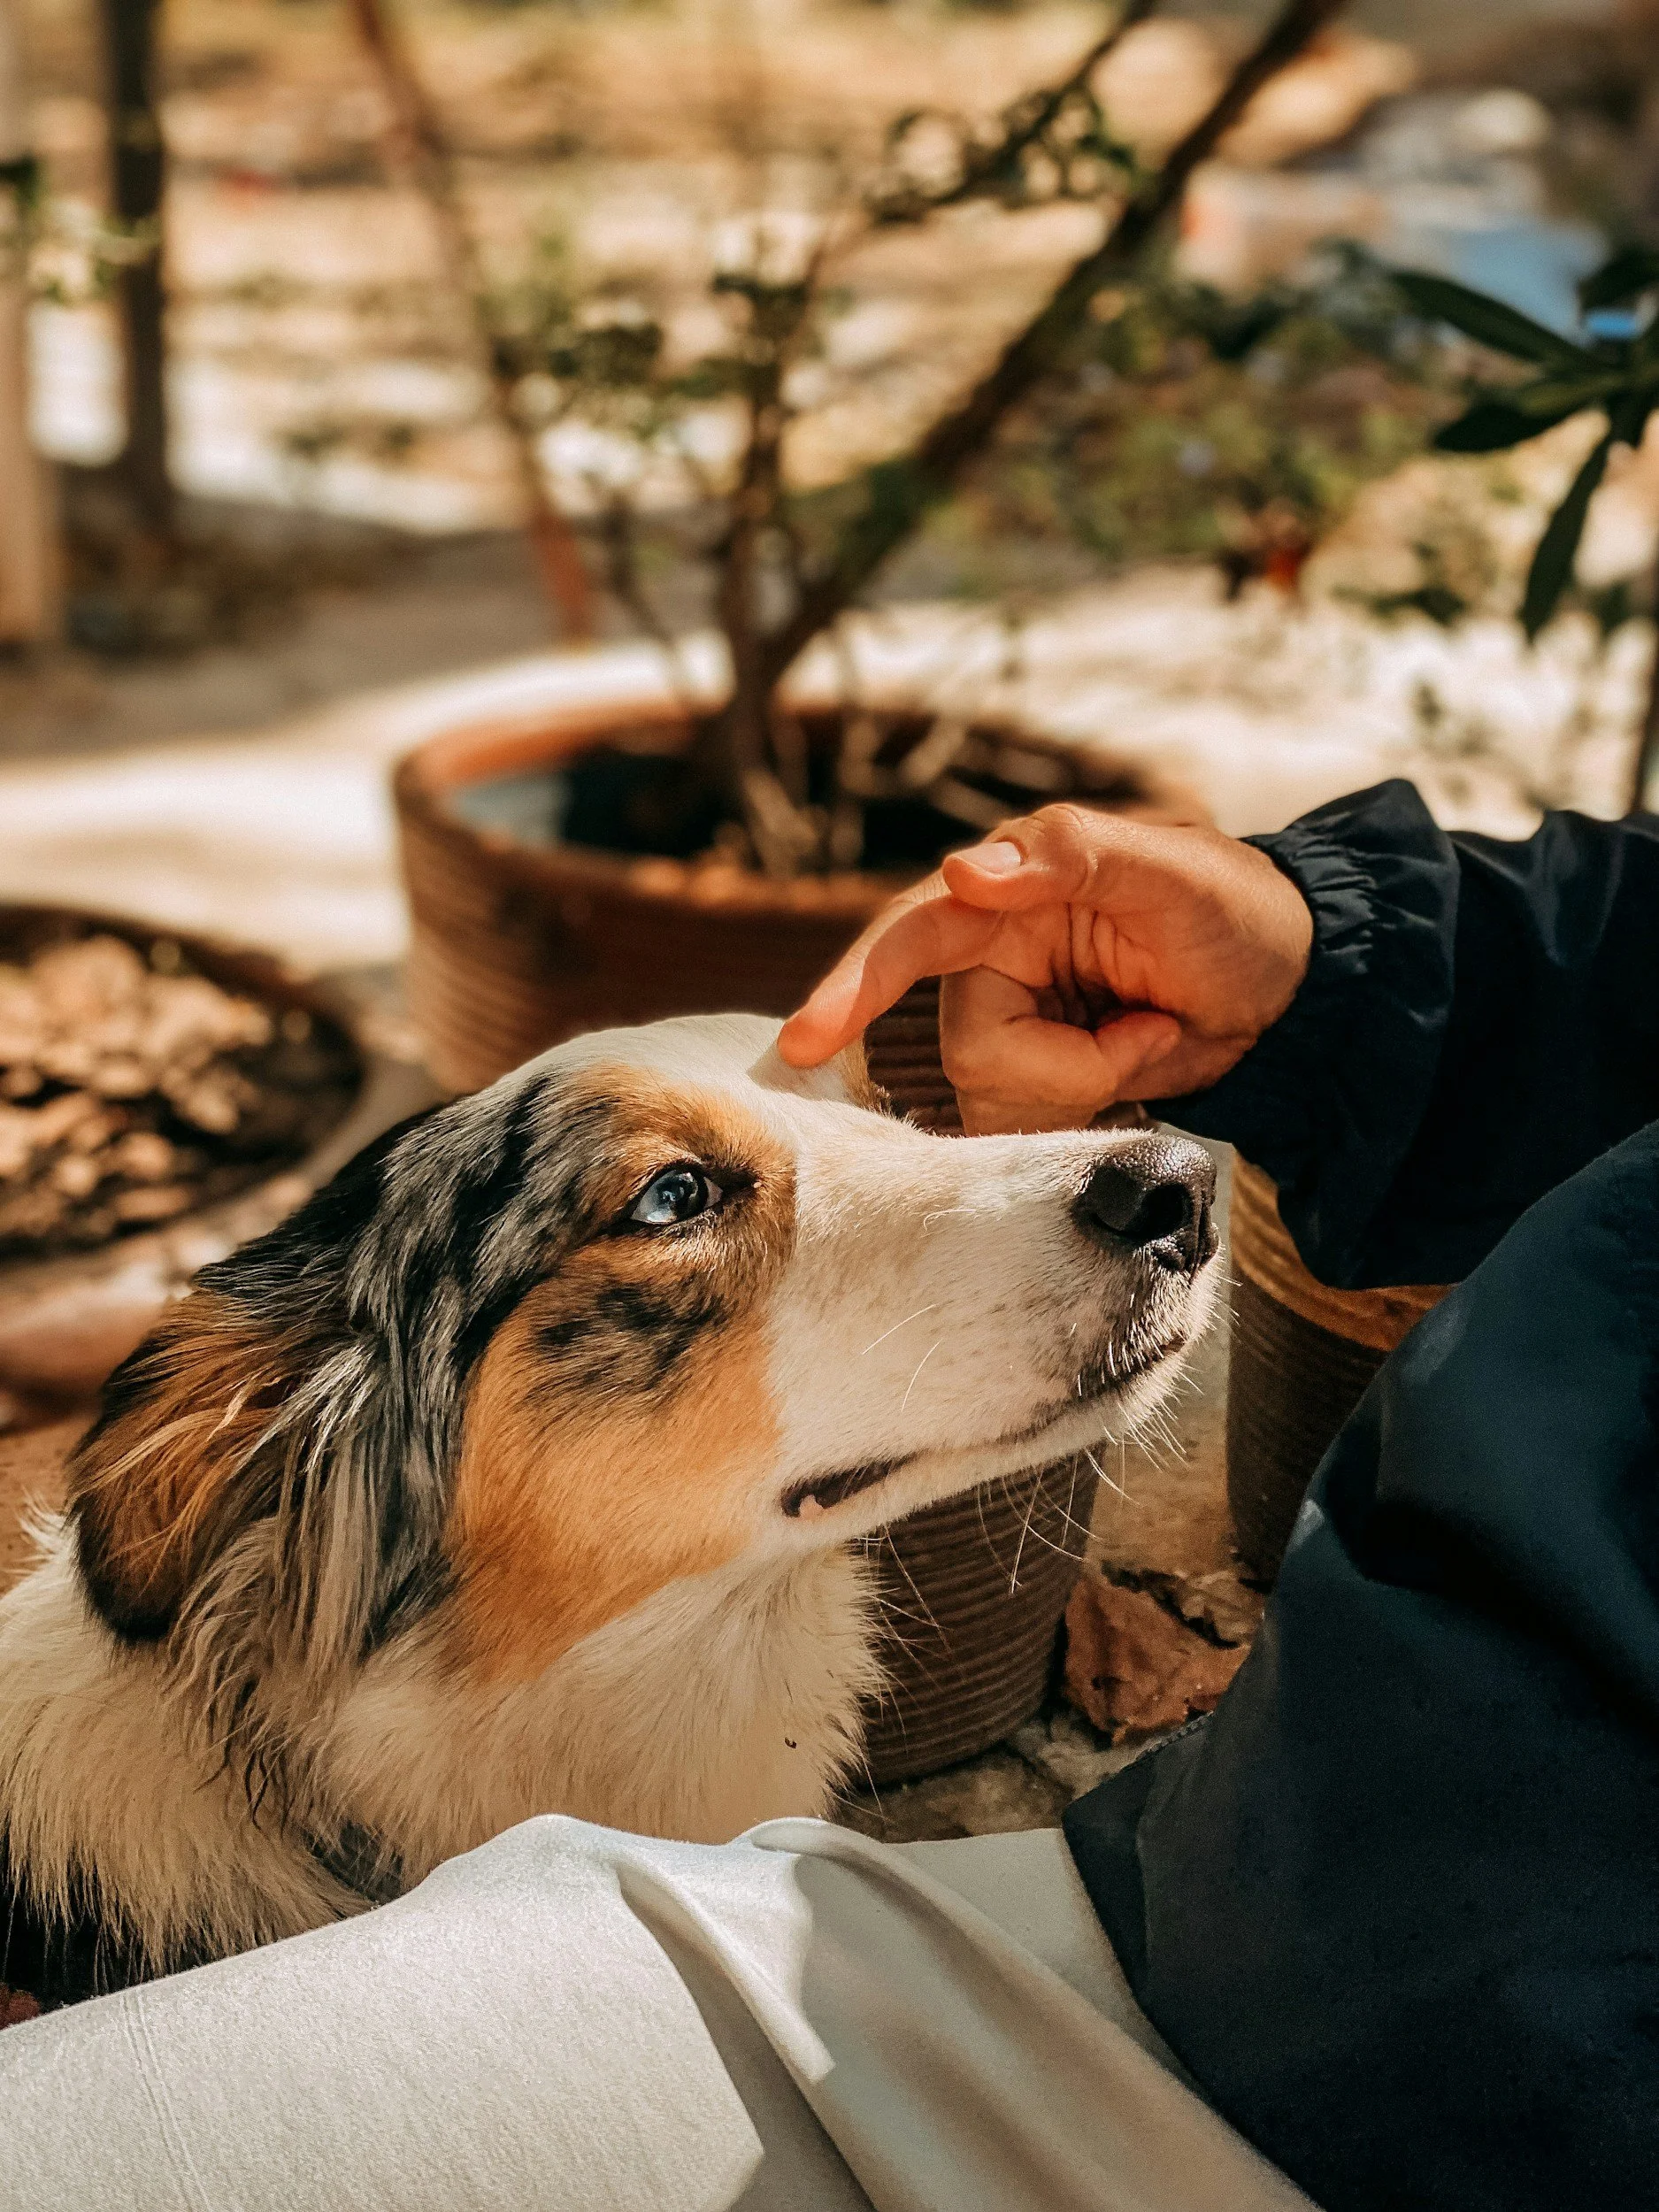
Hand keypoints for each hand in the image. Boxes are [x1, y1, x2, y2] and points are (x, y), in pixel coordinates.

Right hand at [778, 803, 1312, 1133]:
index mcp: (1008, 892)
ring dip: (1086, 1082)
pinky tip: (1134, 1067)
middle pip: (968, 1044)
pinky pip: (1021, 1124)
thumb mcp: (1167, 869)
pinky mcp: (1036, 1082)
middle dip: (1063, 1060)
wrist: (1288, 990)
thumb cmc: (1234, 911)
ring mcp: (1013, 1023)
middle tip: (1147, 1028)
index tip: (806, 1040)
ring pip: (993, 1092)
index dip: (854, 987)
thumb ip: (1069, 858)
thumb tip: (967, 871)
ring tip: (1149, 1038)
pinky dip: (1085, 1108)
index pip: (911, 936)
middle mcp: (992, 958)